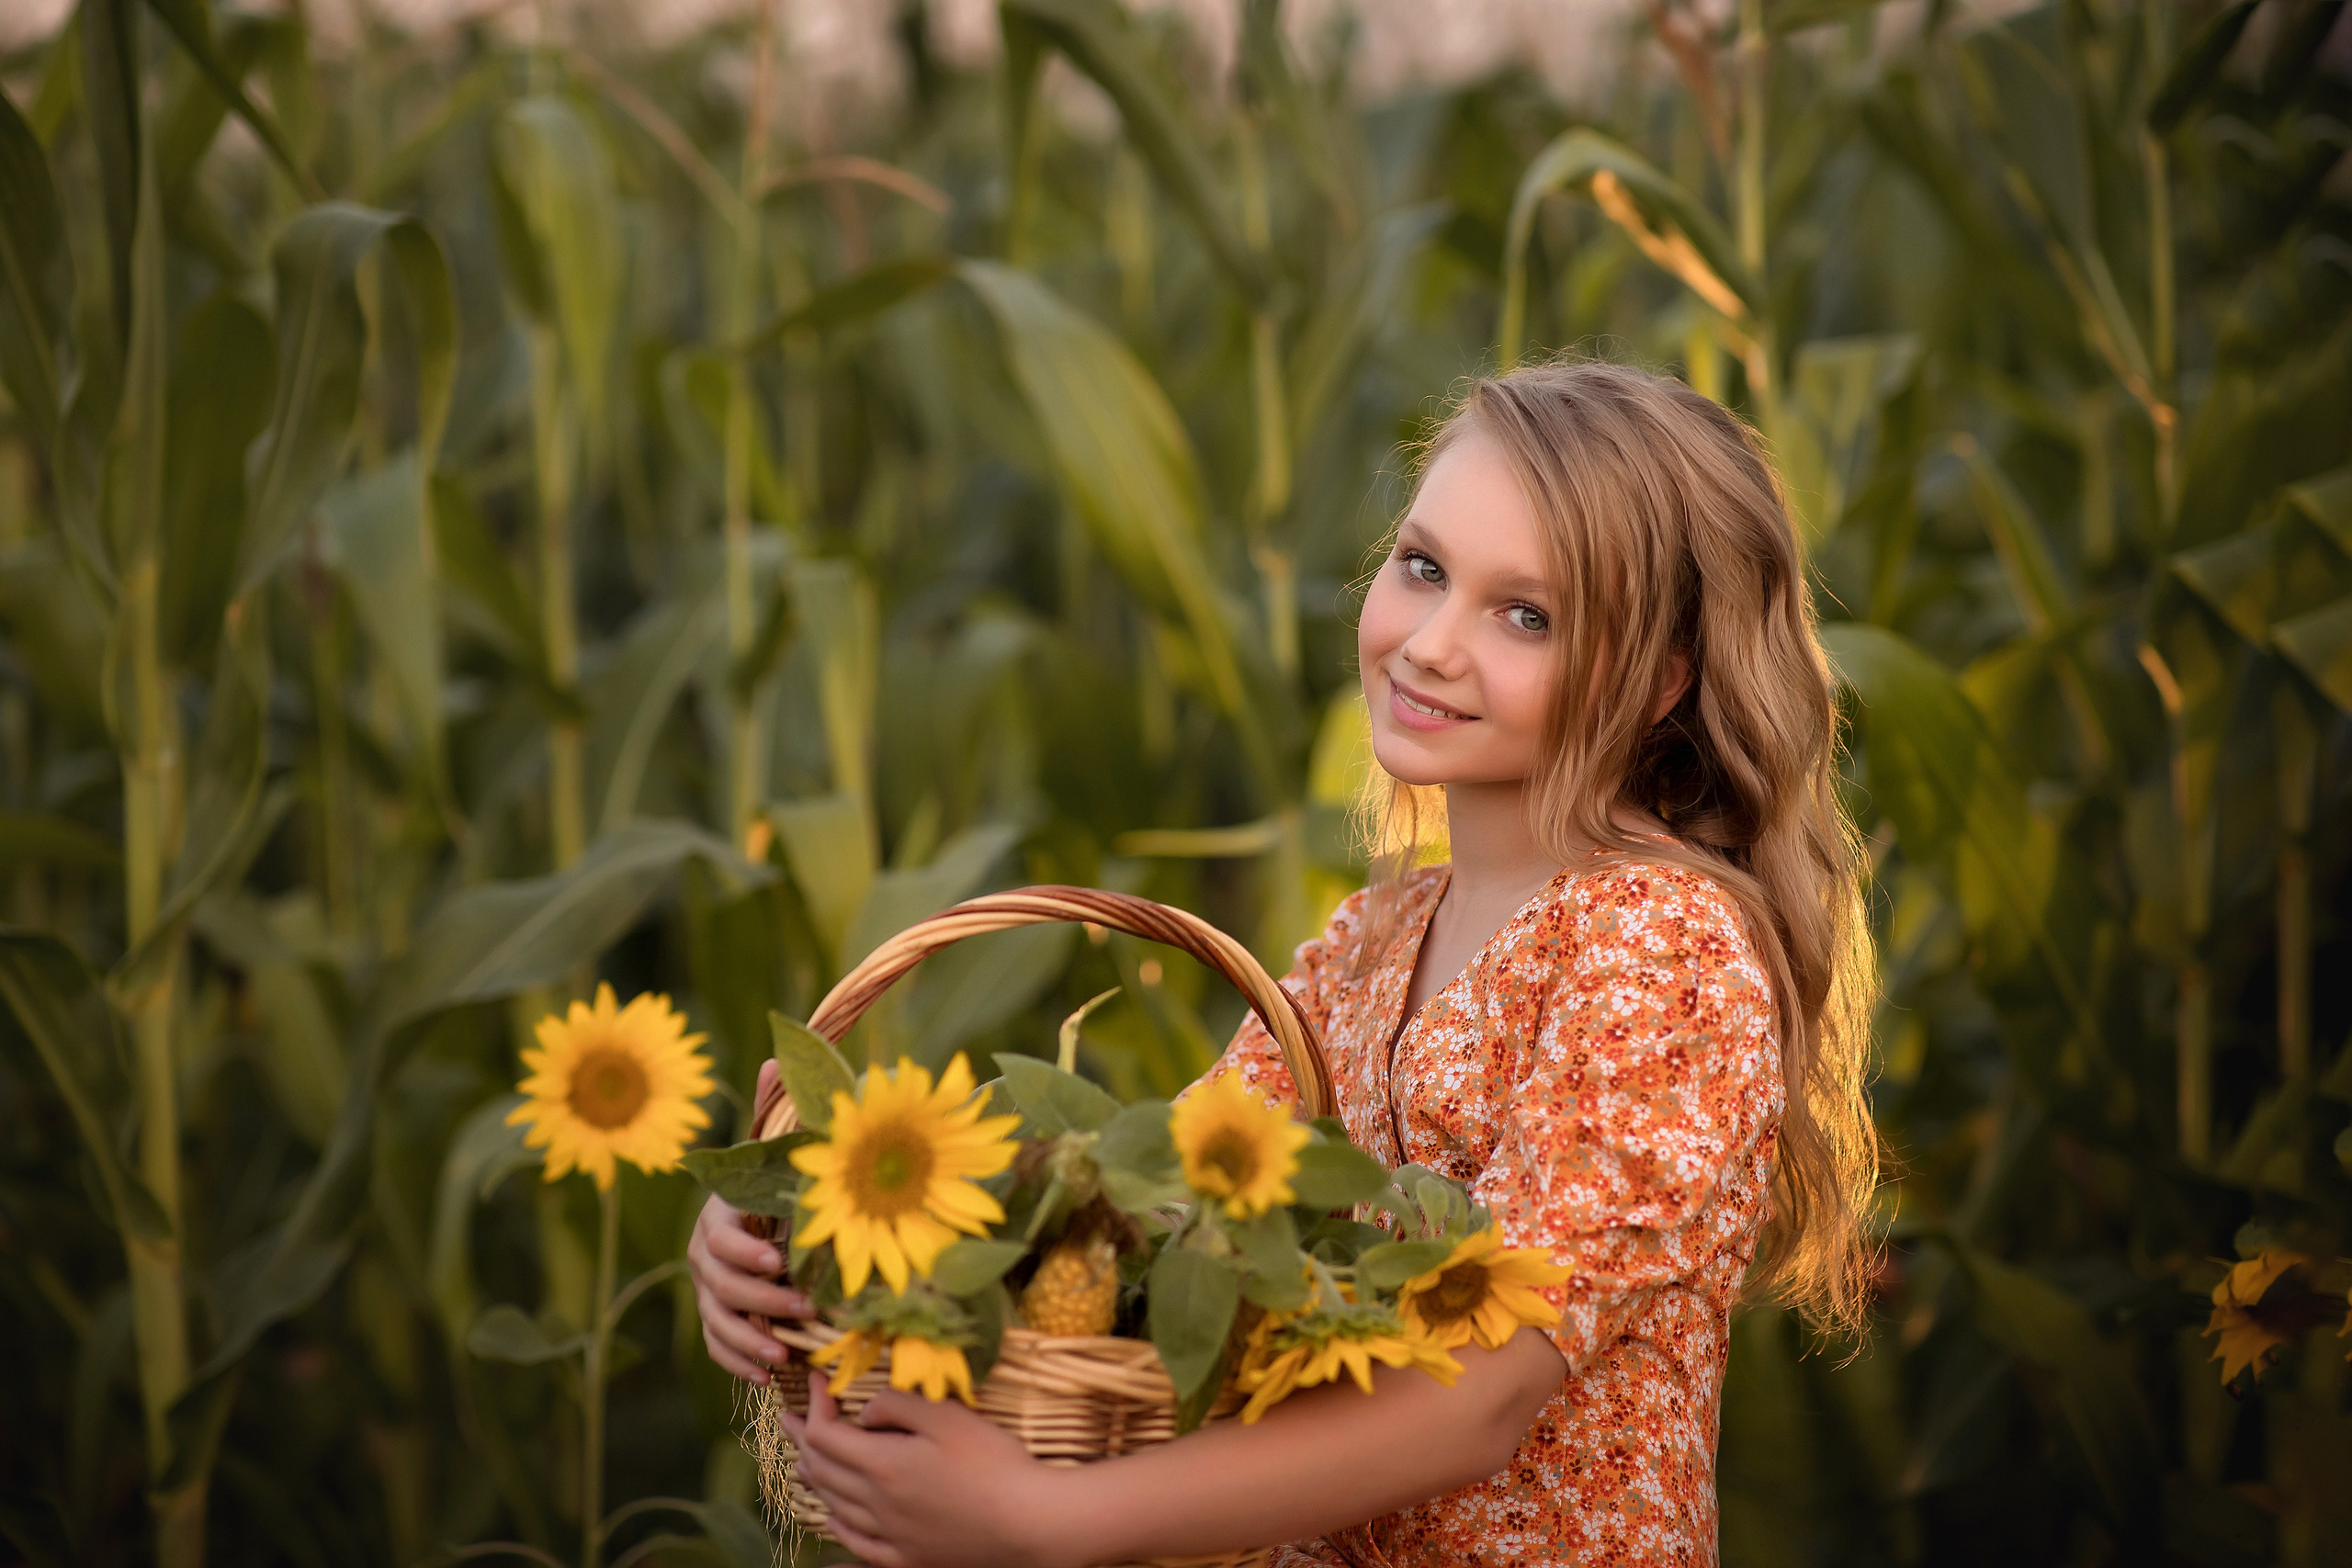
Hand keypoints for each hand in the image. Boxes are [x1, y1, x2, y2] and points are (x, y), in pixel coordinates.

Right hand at [688, 1061, 811, 1384]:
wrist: (787, 1220)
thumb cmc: (789, 1182)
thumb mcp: (787, 1149)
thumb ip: (778, 1111)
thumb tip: (774, 1056)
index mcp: (721, 1213)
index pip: (720, 1236)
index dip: (745, 1249)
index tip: (779, 1259)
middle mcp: (706, 1253)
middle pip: (719, 1283)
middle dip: (760, 1297)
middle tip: (804, 1308)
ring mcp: (710, 1289)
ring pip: (717, 1318)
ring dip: (749, 1339)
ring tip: (784, 1354)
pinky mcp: (719, 1319)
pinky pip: (718, 1345)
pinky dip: (738, 1361)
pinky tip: (769, 1376)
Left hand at [781, 1377, 1079, 1567]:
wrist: (1028, 1523)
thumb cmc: (992, 1463)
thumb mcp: (947, 1416)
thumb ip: (898, 1406)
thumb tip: (865, 1411)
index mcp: (882, 1465)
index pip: (826, 1433)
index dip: (815, 1404)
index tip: (816, 1381)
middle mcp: (875, 1504)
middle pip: (821, 1470)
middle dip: (801, 1438)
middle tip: (790, 1418)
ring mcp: (889, 1536)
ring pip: (833, 1505)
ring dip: (813, 1477)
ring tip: (804, 1459)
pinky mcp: (907, 1558)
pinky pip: (855, 1543)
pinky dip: (836, 1524)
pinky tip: (833, 1517)